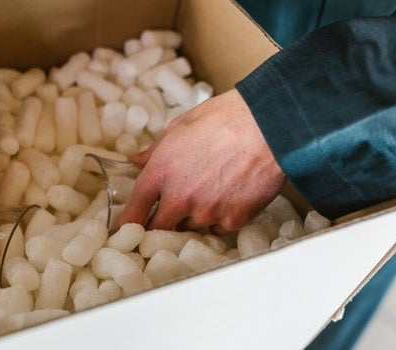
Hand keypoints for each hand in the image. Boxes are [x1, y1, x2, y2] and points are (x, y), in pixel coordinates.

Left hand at [119, 89, 285, 232]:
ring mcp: (206, 212)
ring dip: (193, 217)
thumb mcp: (178, 127)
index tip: (128, 228)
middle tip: (170, 213)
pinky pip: (219, 228)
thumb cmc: (223, 119)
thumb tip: (136, 160)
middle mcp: (179, 198)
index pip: (133, 213)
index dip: (128, 224)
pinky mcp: (233, 220)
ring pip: (190, 227)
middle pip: (158, 229)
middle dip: (160, 224)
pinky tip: (229, 196)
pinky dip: (221, 218)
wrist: (267, 125)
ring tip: (210, 190)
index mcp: (159, 174)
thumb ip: (154, 151)